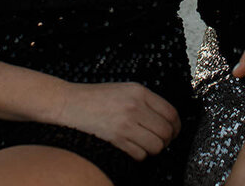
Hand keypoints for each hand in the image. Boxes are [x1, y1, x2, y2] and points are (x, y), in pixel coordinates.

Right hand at [49, 81, 181, 160]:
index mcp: (140, 92)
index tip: (173, 132)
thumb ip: (145, 101)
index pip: (171, 113)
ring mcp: (126, 123)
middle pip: (166, 131)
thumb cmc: (96, 98)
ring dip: (153, 149)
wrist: (68, 103)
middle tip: (159, 141)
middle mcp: (135, 106)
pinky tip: (131, 148)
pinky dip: (139, 155)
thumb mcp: (124, 90)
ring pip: (156, 146)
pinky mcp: (116, 138)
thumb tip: (166, 120)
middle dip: (166, 140)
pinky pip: (140, 154)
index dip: (176, 127)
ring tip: (144, 145)